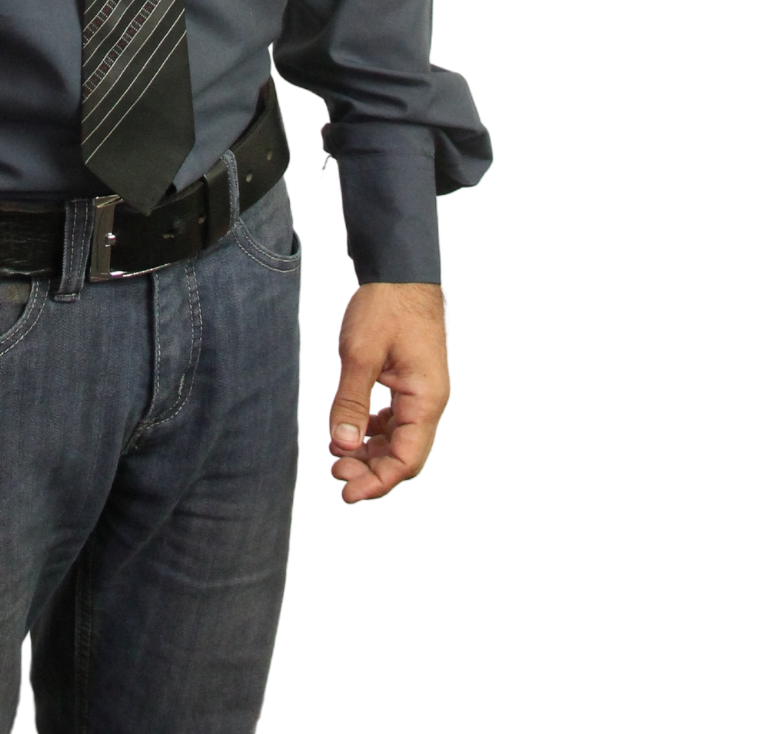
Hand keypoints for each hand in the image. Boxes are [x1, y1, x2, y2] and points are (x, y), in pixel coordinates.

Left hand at [328, 283, 448, 502]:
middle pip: (405, 454)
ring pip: (400, 438)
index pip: (407, 459)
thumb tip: (343, 446)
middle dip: (370, 470)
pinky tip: (352, 430)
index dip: (377, 482)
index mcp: (425, 399)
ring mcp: (422, 392)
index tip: (346, 492)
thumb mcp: (360, 354)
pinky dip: (374, 431)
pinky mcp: (411, 381)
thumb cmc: (386, 307)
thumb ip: (351, 402)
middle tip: (334, 473)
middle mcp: (429, 401)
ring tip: (338, 455)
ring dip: (371, 452)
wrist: (401, 271)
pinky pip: (397, 419)